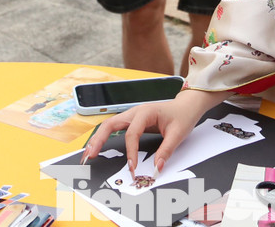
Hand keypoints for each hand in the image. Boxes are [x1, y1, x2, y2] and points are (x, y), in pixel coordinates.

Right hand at [80, 89, 221, 173]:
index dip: (130, 153)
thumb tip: (156, 168)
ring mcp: (132, 116)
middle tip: (89, 155)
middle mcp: (135, 112)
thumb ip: (166, 151)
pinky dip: (104, 137)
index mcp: (145, 112)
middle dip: (98, 140)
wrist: (187, 106)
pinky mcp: (132, 121)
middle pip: (110, 124)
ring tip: (88, 153)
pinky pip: (114, 128)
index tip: (132, 168)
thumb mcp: (178, 134)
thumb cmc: (182, 116)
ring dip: (97, 139)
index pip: (132, 134)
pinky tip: (97, 147)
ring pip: (109, 125)